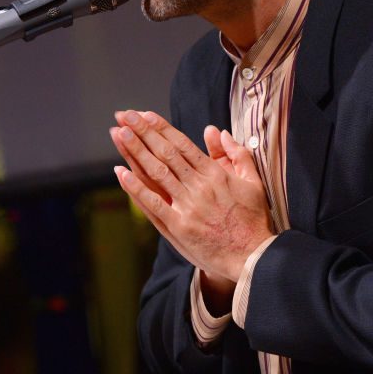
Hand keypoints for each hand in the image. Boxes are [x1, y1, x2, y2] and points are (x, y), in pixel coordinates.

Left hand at [109, 110, 273, 282]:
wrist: (253, 257)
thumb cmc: (253, 220)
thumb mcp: (253, 182)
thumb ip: (236, 154)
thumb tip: (217, 132)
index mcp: (215, 174)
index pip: (182, 144)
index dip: (161, 128)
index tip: (145, 115)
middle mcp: (198, 186)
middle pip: (165, 153)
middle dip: (142, 132)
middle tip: (124, 115)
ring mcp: (187, 207)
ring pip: (156, 173)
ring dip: (135, 151)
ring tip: (119, 134)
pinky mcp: (178, 228)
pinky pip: (153, 204)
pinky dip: (136, 188)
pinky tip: (121, 173)